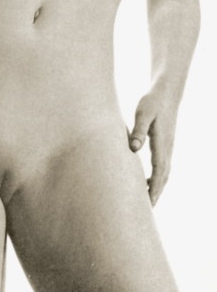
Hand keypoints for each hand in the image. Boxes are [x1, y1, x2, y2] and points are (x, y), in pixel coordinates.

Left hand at [129, 88, 177, 205]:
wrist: (166, 91)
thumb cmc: (152, 101)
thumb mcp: (143, 113)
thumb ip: (138, 130)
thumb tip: (133, 148)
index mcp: (162, 143)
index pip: (159, 172)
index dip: (154, 188)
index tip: (148, 203)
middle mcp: (167, 148)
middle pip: (163, 177)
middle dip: (156, 193)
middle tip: (146, 212)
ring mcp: (168, 147)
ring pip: (164, 173)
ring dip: (156, 187)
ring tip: (145, 201)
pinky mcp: (165, 144)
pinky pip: (162, 166)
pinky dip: (157, 177)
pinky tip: (146, 180)